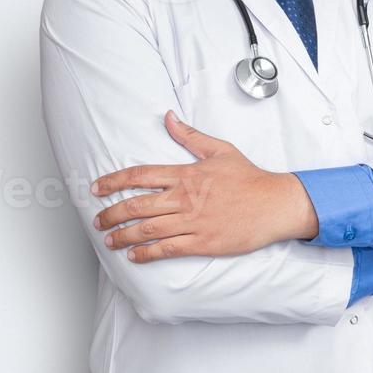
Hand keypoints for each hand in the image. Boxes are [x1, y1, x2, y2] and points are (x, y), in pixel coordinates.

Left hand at [90, 110, 314, 262]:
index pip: (140, 175)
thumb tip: (168, 117)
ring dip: (122, 236)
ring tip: (109, 241)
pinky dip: (146, 253)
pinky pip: (167, 249)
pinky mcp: (202, 241)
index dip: (113, 182)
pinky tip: (134, 255)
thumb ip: (190, 135)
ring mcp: (193, 221)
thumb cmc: (250, 178)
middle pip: (136, 206)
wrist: (275, 203)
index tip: (97, 189)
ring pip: (147, 230)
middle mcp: (184, 198)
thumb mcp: (220, 149)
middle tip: (97, 221)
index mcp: (186, 174)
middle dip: (110, 214)